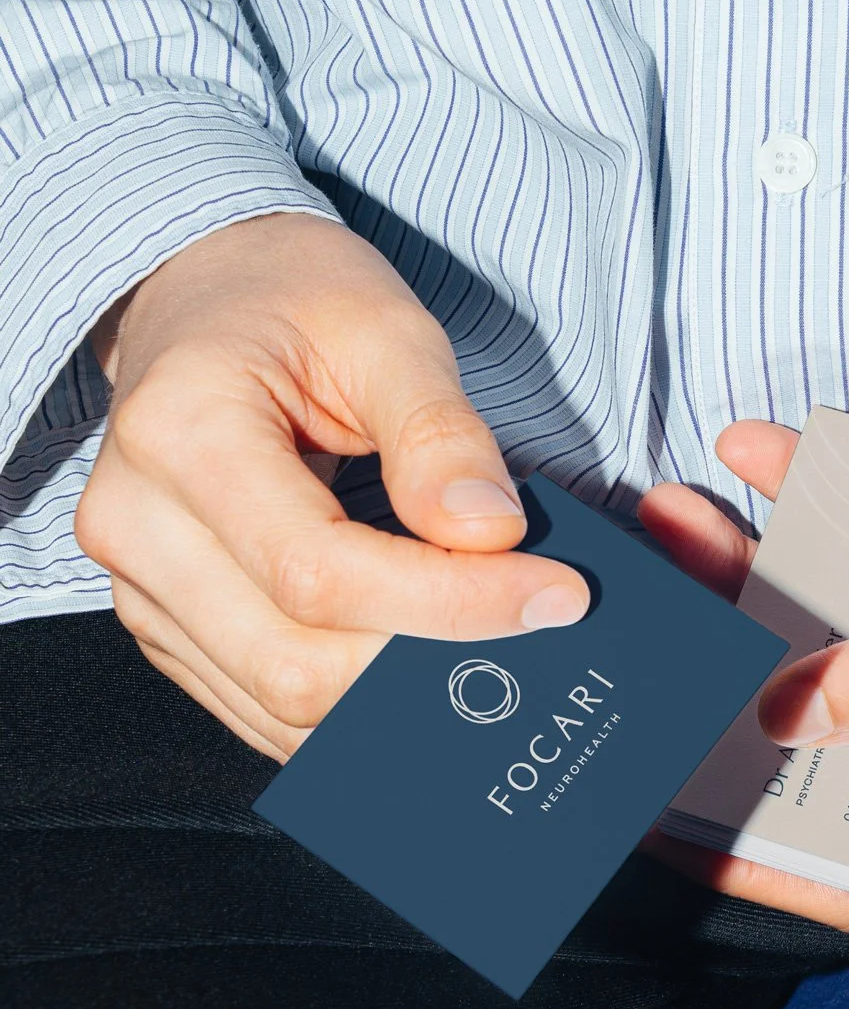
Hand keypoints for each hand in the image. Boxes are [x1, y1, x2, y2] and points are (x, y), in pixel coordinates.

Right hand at [76, 214, 588, 758]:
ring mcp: (144, 589)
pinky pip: (266, 709)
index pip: (320, 572)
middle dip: (428, 659)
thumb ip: (439, 433)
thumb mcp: (385, 328)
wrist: (207, 299)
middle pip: (294, 662)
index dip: (447, 602)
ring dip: (398, 695)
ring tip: (487, 641)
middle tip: (532, 620)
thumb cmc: (292, 300)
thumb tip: (490, 535)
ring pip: (282, 705)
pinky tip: (423, 659)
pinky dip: (356, 706)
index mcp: (178, 433)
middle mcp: (136, 525)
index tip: (552, 594)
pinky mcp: (169, 627)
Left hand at [639, 399, 848, 931]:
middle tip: (651, 632)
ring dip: (741, 569)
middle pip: (812, 721)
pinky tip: (750, 446)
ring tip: (676, 519)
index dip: (770, 864)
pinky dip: (801, 483)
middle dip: (720, 681)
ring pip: (815, 612)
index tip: (674, 832)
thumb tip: (783, 714)